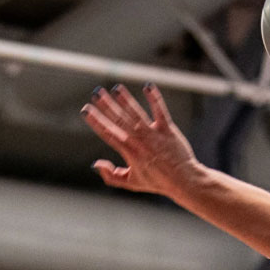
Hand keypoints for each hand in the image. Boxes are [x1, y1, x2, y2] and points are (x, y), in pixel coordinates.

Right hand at [82, 84, 199, 198]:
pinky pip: (160, 110)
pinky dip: (154, 98)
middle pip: (119, 120)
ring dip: (125, 99)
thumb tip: (95, 164)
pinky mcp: (167, 129)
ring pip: (136, 113)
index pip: (108, 133)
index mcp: (128, 152)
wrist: (183, 181)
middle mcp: (139, 141)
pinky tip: (147, 86)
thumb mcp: (131, 183)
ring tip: (115, 88)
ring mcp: (153, 134)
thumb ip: (111, 175)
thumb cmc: (157, 181)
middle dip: (106, 105)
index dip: (95, 121)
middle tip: (95, 93)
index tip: (86, 110)